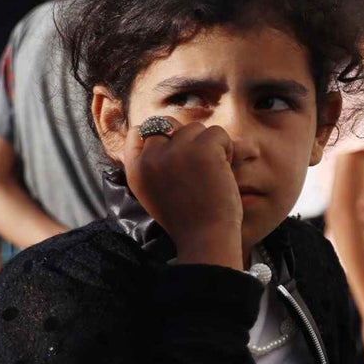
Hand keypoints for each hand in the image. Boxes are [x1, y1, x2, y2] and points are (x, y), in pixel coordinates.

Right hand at [122, 118, 242, 268]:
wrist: (206, 239)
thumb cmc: (188, 220)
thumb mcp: (154, 193)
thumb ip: (151, 166)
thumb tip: (150, 132)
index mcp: (136, 170)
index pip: (139, 130)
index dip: (160, 134)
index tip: (176, 150)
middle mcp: (152, 157)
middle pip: (171, 125)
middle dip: (188, 140)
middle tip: (199, 168)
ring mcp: (176, 151)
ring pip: (197, 128)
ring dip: (210, 146)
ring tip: (212, 174)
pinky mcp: (202, 149)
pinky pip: (218, 133)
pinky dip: (227, 149)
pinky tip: (224, 171)